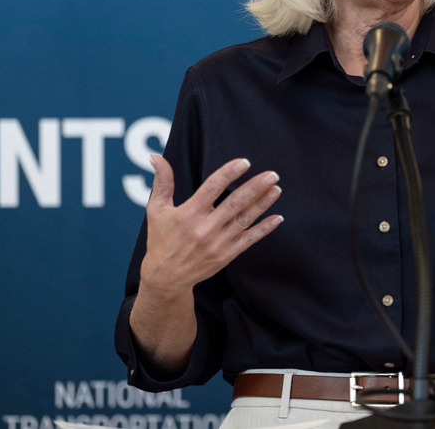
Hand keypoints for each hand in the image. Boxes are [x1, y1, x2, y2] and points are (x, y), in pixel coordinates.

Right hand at [139, 154, 283, 300]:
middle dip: (255, 187)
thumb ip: (162, 182)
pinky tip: (277, 218)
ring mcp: (218, 243)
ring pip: (245, 219)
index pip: (212, 188)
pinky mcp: (226, 255)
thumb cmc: (161, 239)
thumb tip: (156, 156)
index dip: (229, 174)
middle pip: (234, 203)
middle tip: (272, 174)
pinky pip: (249, 240)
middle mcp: (205, 229)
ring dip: (262, 204)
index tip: (244, 162)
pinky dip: (264, 229)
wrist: (165, 279)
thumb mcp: (157, 210)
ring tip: (276, 189)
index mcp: (188, 214)